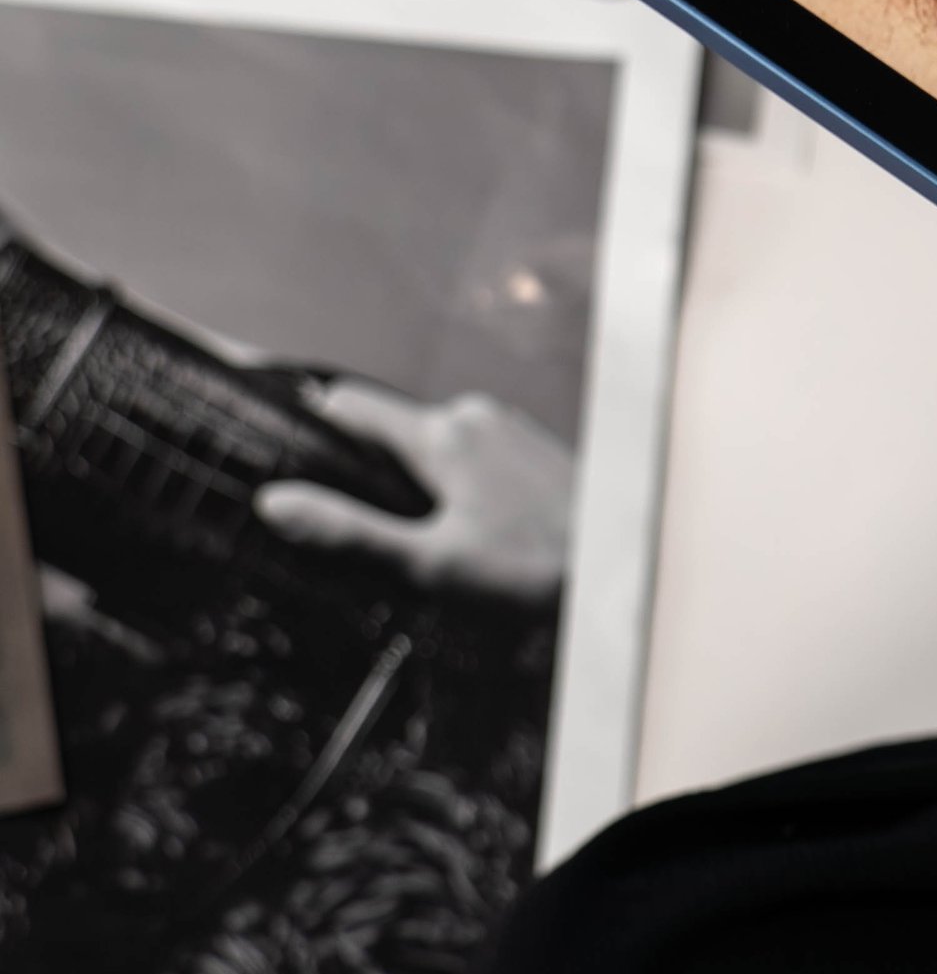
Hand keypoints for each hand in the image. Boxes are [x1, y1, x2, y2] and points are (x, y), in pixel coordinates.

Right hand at [256, 379, 572, 602]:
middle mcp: (473, 416)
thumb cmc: (537, 569)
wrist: (623, 567)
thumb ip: (350, 531)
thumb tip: (277, 504)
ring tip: (423, 539)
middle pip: (389, 428)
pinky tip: (466, 530)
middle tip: (361, 529)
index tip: (282, 455)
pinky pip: (468, 454)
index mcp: (441, 434)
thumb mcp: (430, 562)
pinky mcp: (528, 447)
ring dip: (415, 482)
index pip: (347, 404)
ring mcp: (505, 428)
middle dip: (367, 472)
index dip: (309, 428)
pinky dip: (453, 484)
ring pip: (430, 444)